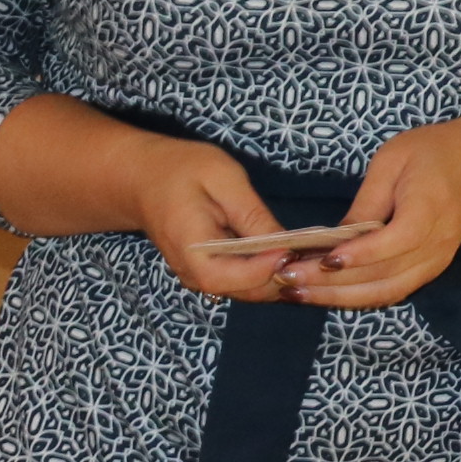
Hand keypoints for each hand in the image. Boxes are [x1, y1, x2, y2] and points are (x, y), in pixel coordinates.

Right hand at [131, 136, 305, 306]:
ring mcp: (200, 278)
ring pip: (250, 291)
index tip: (297, 249)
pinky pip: (244, 282)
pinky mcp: (209, 274)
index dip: (268, 268)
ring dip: (282, 277)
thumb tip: (285, 244)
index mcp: (191, 250)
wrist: (142, 178)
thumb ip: (251, 214)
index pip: (234, 277)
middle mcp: (194, 274)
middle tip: (317, 254)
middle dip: (285, 276)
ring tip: (311, 253)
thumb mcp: (222, 178)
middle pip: (247, 292)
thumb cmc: (181, 169)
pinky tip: (292, 253)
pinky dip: (270, 273)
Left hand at [289, 118, 460, 310]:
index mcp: (431, 207)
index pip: (397, 241)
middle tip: (287, 279)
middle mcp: (437, 243)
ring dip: (340, 298)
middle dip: (333, 283)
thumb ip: (366, 201)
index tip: (323, 260)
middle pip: (386, 275)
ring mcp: (437, 262)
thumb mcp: (393, 160)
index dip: (359, 255)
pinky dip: (358, 298)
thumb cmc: (432, 152)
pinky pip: (393, 292)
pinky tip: (325, 294)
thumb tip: (333, 240)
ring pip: (387, 292)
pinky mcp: (430, 270)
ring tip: (298, 293)